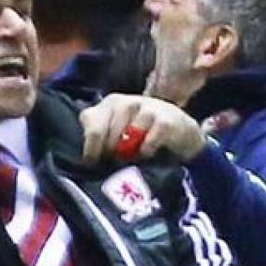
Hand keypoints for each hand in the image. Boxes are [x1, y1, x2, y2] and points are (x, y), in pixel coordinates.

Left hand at [79, 93, 205, 164]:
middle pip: (107, 129)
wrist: (179, 132)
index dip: (90, 147)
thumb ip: (99, 137)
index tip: (93, 163)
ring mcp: (147, 108)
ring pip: (127, 131)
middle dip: (108, 151)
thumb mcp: (117, 133)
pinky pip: (149, 139)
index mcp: (110, 104)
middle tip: (114, 164)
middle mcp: (127, 102)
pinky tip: (146, 156)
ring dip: (125, 150)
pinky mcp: (166, 120)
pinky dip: (145, 151)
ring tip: (128, 160)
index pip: (90, 122)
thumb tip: (86, 159)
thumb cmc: (142, 135)